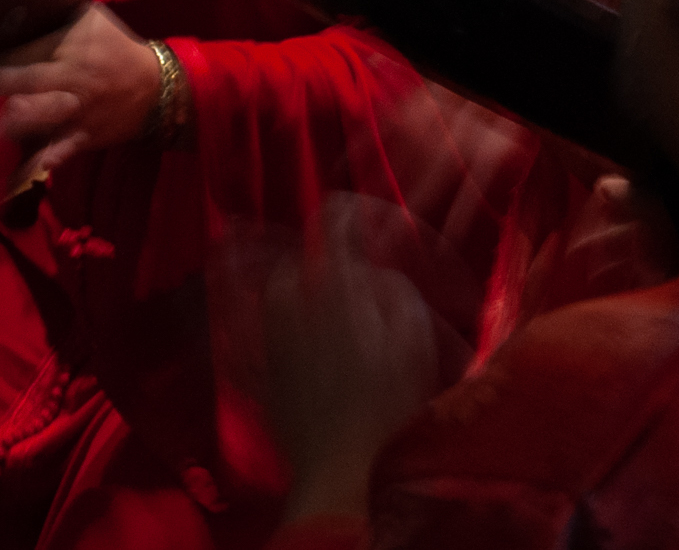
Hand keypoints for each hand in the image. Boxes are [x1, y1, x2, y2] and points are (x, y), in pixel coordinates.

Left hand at [0, 4, 162, 176]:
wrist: (156, 88)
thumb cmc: (116, 48)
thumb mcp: (93, 18)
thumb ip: (59, 9)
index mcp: (69, 47)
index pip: (27, 48)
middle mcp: (69, 79)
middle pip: (25, 79)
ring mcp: (75, 112)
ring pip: (39, 118)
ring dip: (9, 123)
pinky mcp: (82, 139)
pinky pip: (57, 154)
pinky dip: (36, 166)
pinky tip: (13, 178)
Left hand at [262, 240, 439, 523]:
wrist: (337, 467)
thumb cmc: (384, 406)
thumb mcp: (413, 342)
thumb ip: (395, 292)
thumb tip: (376, 272)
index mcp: (333, 287)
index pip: (332, 222)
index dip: (351, 211)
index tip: (365, 214)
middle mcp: (293, 300)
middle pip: (303, 257)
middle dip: (327, 259)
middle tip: (355, 277)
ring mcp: (273, 332)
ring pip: (282, 289)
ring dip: (305, 287)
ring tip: (333, 308)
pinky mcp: (264, 363)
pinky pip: (274, 325)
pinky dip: (291, 321)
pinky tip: (315, 344)